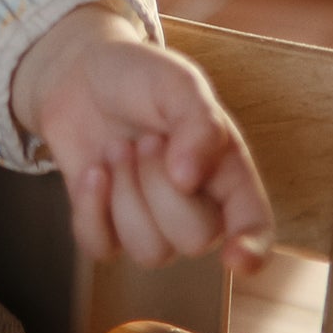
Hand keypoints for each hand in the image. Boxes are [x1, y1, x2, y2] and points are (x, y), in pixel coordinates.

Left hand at [9, 4, 273, 274]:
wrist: (79, 72)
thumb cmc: (139, 77)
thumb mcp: (178, 83)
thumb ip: (197, 123)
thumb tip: (189, 180)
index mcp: (227, 174)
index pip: (253, 226)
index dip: (252, 250)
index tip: (235, 259)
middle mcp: (196, 207)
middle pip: (193, 238)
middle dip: (158, 183)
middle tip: (144, 139)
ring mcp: (151, 222)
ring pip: (149, 251)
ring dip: (125, 191)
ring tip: (118, 146)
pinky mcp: (107, 228)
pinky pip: (102, 247)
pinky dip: (91, 208)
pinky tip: (92, 171)